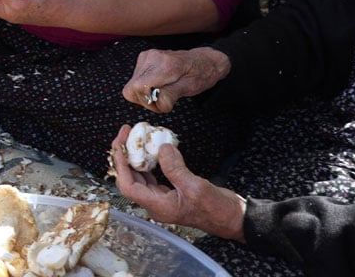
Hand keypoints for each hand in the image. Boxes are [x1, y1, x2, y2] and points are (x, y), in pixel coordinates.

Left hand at [110, 124, 247, 241]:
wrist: (234, 219)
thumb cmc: (217, 210)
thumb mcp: (195, 187)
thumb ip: (175, 168)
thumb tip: (161, 149)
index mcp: (158, 206)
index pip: (128, 185)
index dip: (120, 164)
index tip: (120, 143)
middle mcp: (156, 204)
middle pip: (131, 179)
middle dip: (125, 156)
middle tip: (126, 134)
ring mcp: (163, 199)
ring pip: (141, 177)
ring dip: (136, 158)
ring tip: (136, 139)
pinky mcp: (171, 194)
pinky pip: (154, 176)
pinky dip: (150, 162)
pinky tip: (152, 150)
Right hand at [123, 47, 230, 112]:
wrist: (203, 61)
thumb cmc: (199, 74)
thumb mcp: (190, 88)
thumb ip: (171, 96)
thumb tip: (158, 104)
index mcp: (165, 65)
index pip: (139, 87)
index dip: (147, 101)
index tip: (161, 103)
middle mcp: (152, 57)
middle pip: (131, 89)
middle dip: (146, 100)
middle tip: (163, 100)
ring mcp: (146, 57)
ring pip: (131, 86)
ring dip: (145, 95)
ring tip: (162, 92)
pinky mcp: (143, 59)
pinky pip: (134, 81)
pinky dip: (144, 88)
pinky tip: (158, 86)